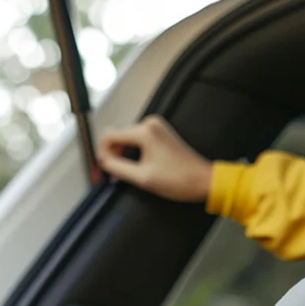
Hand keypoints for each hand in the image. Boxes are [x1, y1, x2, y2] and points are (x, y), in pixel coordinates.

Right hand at [96, 115, 212, 200]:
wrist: (204, 181)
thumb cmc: (182, 180)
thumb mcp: (144, 178)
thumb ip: (118, 168)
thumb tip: (103, 163)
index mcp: (145, 131)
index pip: (110, 135)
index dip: (101, 153)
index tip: (100, 168)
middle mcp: (151, 124)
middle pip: (118, 136)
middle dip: (112, 155)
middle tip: (109, 174)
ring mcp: (157, 128)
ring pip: (128, 139)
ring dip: (123, 155)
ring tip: (123, 173)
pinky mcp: (161, 135)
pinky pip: (139, 141)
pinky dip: (133, 153)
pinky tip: (135, 168)